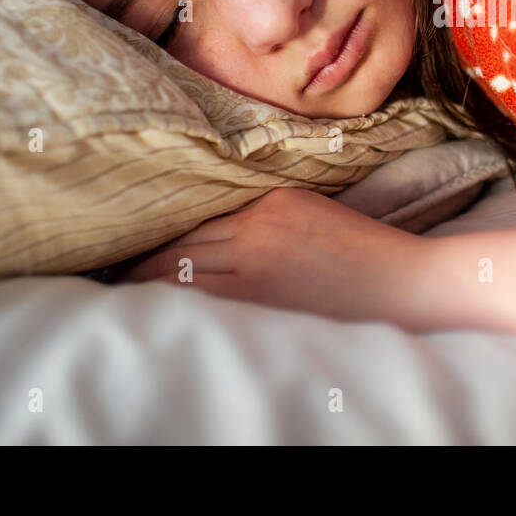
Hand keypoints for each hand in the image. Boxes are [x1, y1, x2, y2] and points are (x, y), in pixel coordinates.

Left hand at [118, 186, 431, 324]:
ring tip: (117, 294)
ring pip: (182, 273)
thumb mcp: (313, 219)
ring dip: (147, 285)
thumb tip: (209, 245)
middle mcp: (257, 228)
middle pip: (180, 245)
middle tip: (104, 272)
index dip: (157, 236)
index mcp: (271, 201)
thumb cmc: (368, 258)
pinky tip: (154, 314)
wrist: (410, 285)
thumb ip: (264, 223)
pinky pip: (203, 301)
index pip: (197, 219)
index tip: (128, 244)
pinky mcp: (264, 298)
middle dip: (140, 262)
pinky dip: (175, 306)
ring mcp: (257, 264)